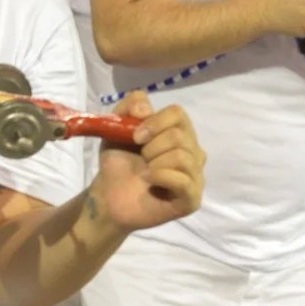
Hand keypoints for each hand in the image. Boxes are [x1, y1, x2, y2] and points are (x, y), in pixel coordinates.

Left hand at [92, 92, 203, 232]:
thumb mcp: (116, 127)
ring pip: (182, 156)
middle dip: (152, 146)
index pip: (178, 113)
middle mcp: (193, 152)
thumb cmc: (119, 161)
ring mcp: (195, 176)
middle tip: (141, 157)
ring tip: (145, 170)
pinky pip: (183, 180)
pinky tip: (149, 181)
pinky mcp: (192, 199)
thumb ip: (129, 106)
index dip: (155, 122)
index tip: (136, 136)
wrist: (109, 194)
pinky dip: (160, 177)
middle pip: (180, 136)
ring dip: (155, 162)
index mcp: (180, 132)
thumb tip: (146, 108)